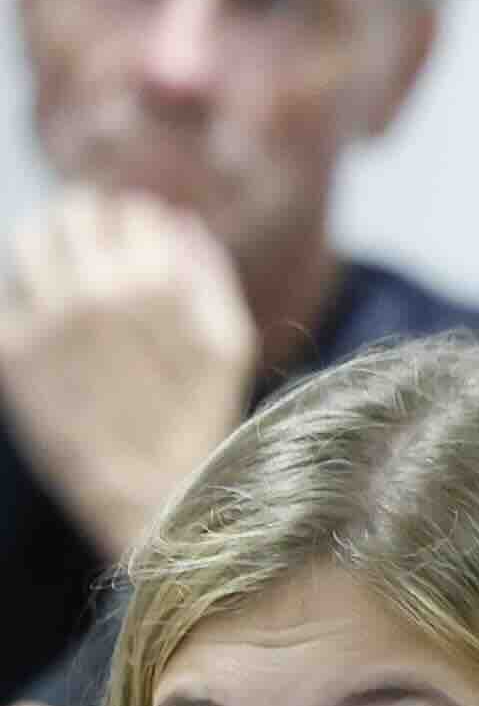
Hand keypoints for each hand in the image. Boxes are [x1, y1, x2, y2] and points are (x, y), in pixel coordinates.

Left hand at [0, 195, 254, 558]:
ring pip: (28, 237)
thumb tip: (176, 222)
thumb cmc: (198, 420)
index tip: (136, 248)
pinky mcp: (12, 349)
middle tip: (93, 251)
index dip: (136, 227)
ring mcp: (48, 317)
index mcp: (157, 283)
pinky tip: (44, 319)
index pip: (132, 210)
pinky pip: (4, 292)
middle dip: (87, 225)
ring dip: (47, 247)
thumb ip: (207, 274)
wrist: (154, 495)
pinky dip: (23, 295)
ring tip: (60, 274)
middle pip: (75, 211)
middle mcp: (97, 290)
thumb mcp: (228, 345)